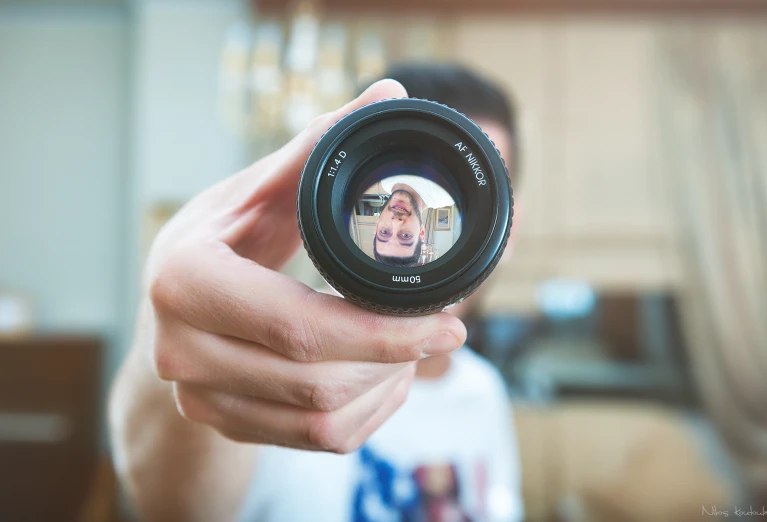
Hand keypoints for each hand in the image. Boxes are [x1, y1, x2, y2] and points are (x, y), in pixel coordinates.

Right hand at [143, 80, 466, 452]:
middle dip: (396, 359)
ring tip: (417, 348)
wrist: (170, 306)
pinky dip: (365, 414)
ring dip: (386, 386)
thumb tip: (385, 96)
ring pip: (321, 419)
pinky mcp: (224, 424)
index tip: (448, 319)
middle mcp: (181, 350)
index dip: (382, 330)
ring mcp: (199, 396)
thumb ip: (317, 149)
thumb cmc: (216, 240)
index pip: (298, 325)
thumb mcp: (255, 189)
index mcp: (184, 280)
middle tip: (445, 330)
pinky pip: (314, 440)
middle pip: (316, 382)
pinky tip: (386, 379)